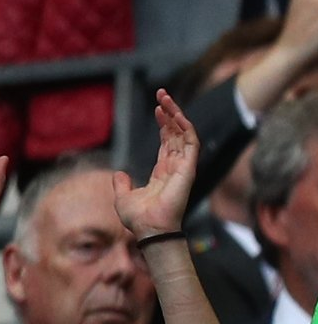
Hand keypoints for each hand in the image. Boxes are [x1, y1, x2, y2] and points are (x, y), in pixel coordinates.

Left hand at [117, 93, 197, 238]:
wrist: (148, 229)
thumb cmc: (138, 219)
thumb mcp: (123, 197)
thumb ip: (122, 183)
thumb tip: (119, 173)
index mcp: (163, 172)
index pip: (168, 142)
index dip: (164, 124)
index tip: (157, 108)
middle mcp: (176, 167)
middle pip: (177, 133)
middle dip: (171, 113)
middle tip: (162, 94)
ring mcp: (184, 167)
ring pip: (184, 134)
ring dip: (177, 114)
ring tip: (166, 97)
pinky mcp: (188, 169)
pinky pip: (191, 143)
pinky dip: (186, 127)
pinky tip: (177, 114)